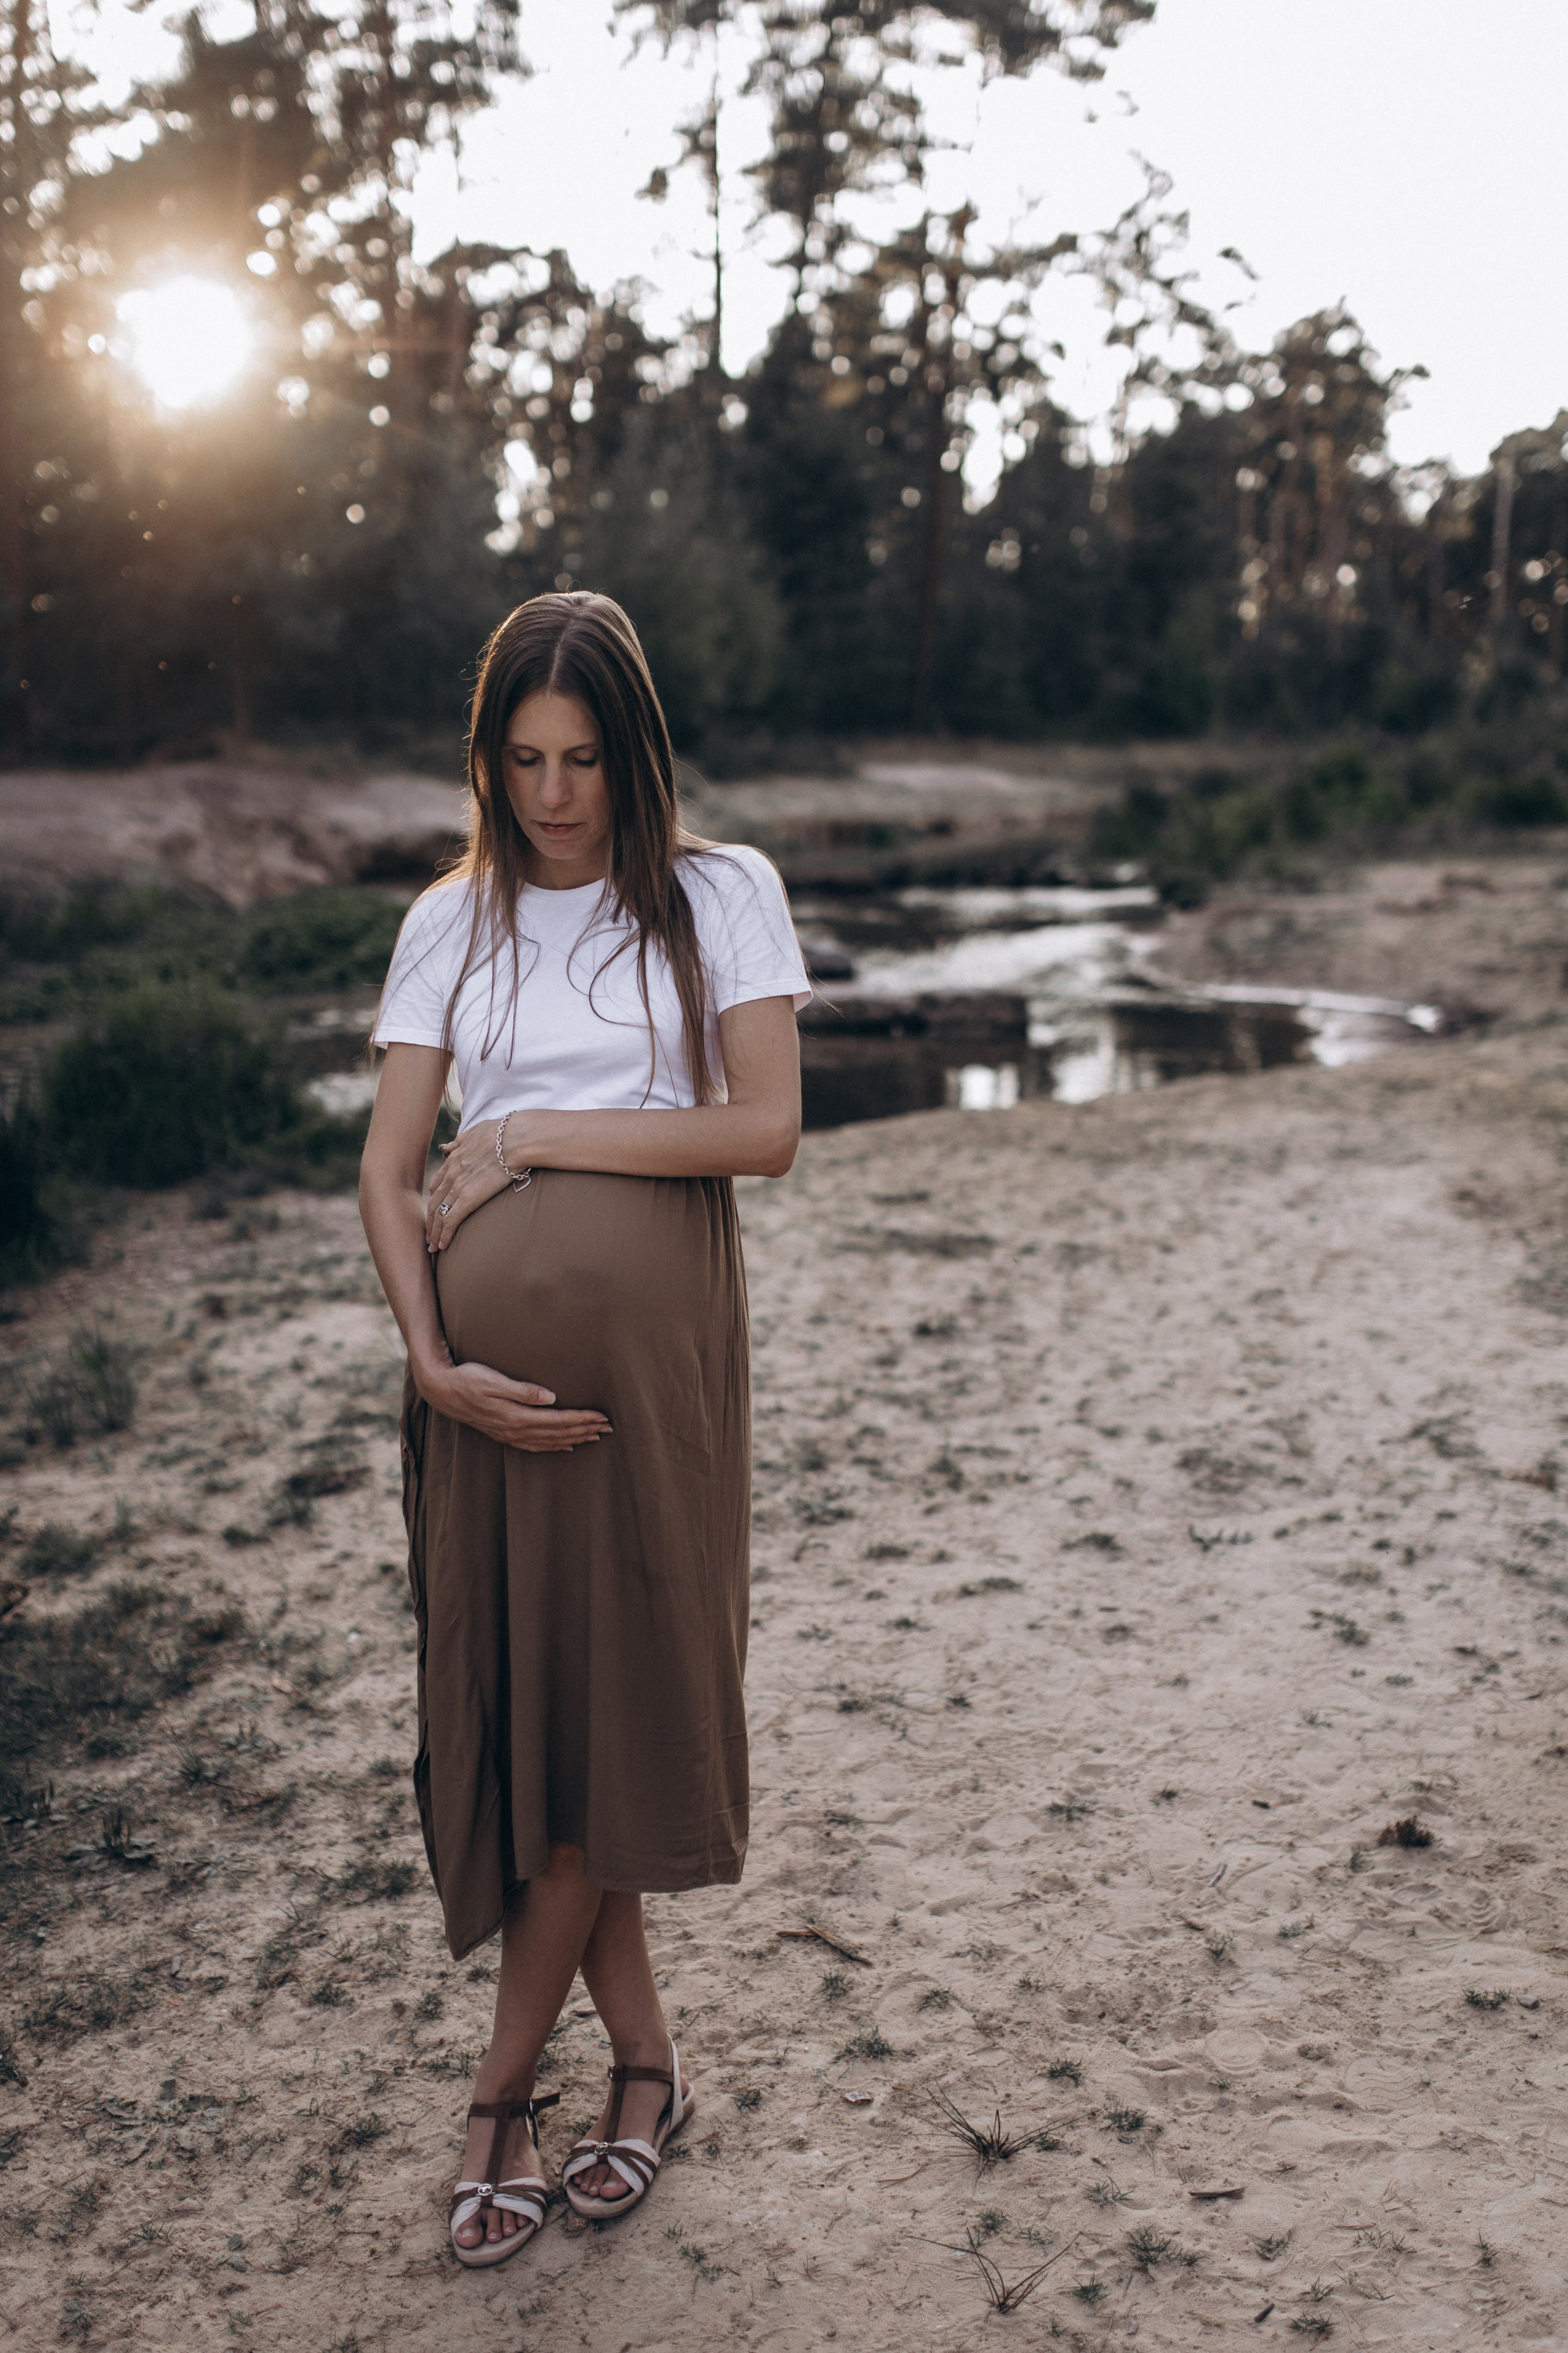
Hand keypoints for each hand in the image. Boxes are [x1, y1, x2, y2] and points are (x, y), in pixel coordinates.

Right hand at [420, 1358, 610, 1452]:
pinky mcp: (504, 1433)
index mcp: (516, 1416)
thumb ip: (523, 1390)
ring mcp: (509, 1434)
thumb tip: (551, 1397)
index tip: (603, 1417)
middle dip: (585, 1430)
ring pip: (549, 1442)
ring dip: (574, 1439)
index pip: (558, 1421)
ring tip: (595, 1436)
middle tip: (609, 1427)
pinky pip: (535, 1446)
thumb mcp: (494, 1379)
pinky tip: (565, 1446)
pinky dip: (554, 1447)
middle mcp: (515, 1429)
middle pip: (558, 1434)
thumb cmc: (468, 1378)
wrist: (442, 1390)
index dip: (582, 1420)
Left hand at [426, 1117, 518, 1251]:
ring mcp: (458, 1186)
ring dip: (434, 1233)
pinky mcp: (468, 1198)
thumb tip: (449, 1145)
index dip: (433, 1200)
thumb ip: (461, 1140)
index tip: (434, 1211)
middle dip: (430, 1221)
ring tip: (433, 1247)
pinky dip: (444, 1235)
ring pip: (438, 1215)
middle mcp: (451, 1174)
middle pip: (433, 1202)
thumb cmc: (504, 1134)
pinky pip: (450, 1221)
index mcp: (454, 1159)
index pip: (437, 1185)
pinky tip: (444, 1246)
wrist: (516, 1139)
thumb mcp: (476, 1131)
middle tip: (428, 1236)